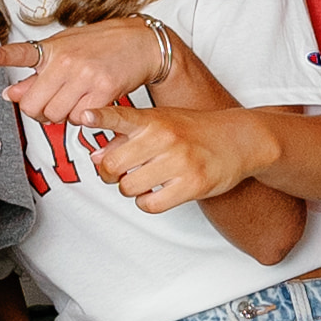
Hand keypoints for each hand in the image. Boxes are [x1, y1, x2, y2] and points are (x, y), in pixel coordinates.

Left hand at [0, 16, 168, 137]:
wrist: (141, 43)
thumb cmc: (101, 46)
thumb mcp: (66, 51)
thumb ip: (37, 74)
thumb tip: (9, 94)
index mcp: (52, 49)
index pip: (22, 53)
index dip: (2, 56)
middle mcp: (66, 61)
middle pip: (33, 105)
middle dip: (39, 112)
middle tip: (50, 105)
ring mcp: (84, 76)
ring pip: (56, 116)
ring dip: (62, 116)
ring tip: (74, 101)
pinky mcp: (103, 90)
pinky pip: (80, 119)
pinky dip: (82, 118)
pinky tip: (89, 104)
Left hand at [99, 95, 282, 215]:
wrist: (237, 140)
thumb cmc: (191, 131)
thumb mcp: (159, 124)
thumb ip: (125, 138)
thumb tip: (95, 158)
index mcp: (153, 119)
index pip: (120, 116)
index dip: (100, 117)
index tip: (82, 116)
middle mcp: (165, 137)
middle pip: (112, 165)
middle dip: (109, 173)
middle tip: (119, 171)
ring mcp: (179, 161)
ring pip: (128, 187)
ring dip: (130, 189)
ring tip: (144, 180)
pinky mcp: (192, 184)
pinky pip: (150, 204)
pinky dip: (147, 203)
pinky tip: (156, 192)